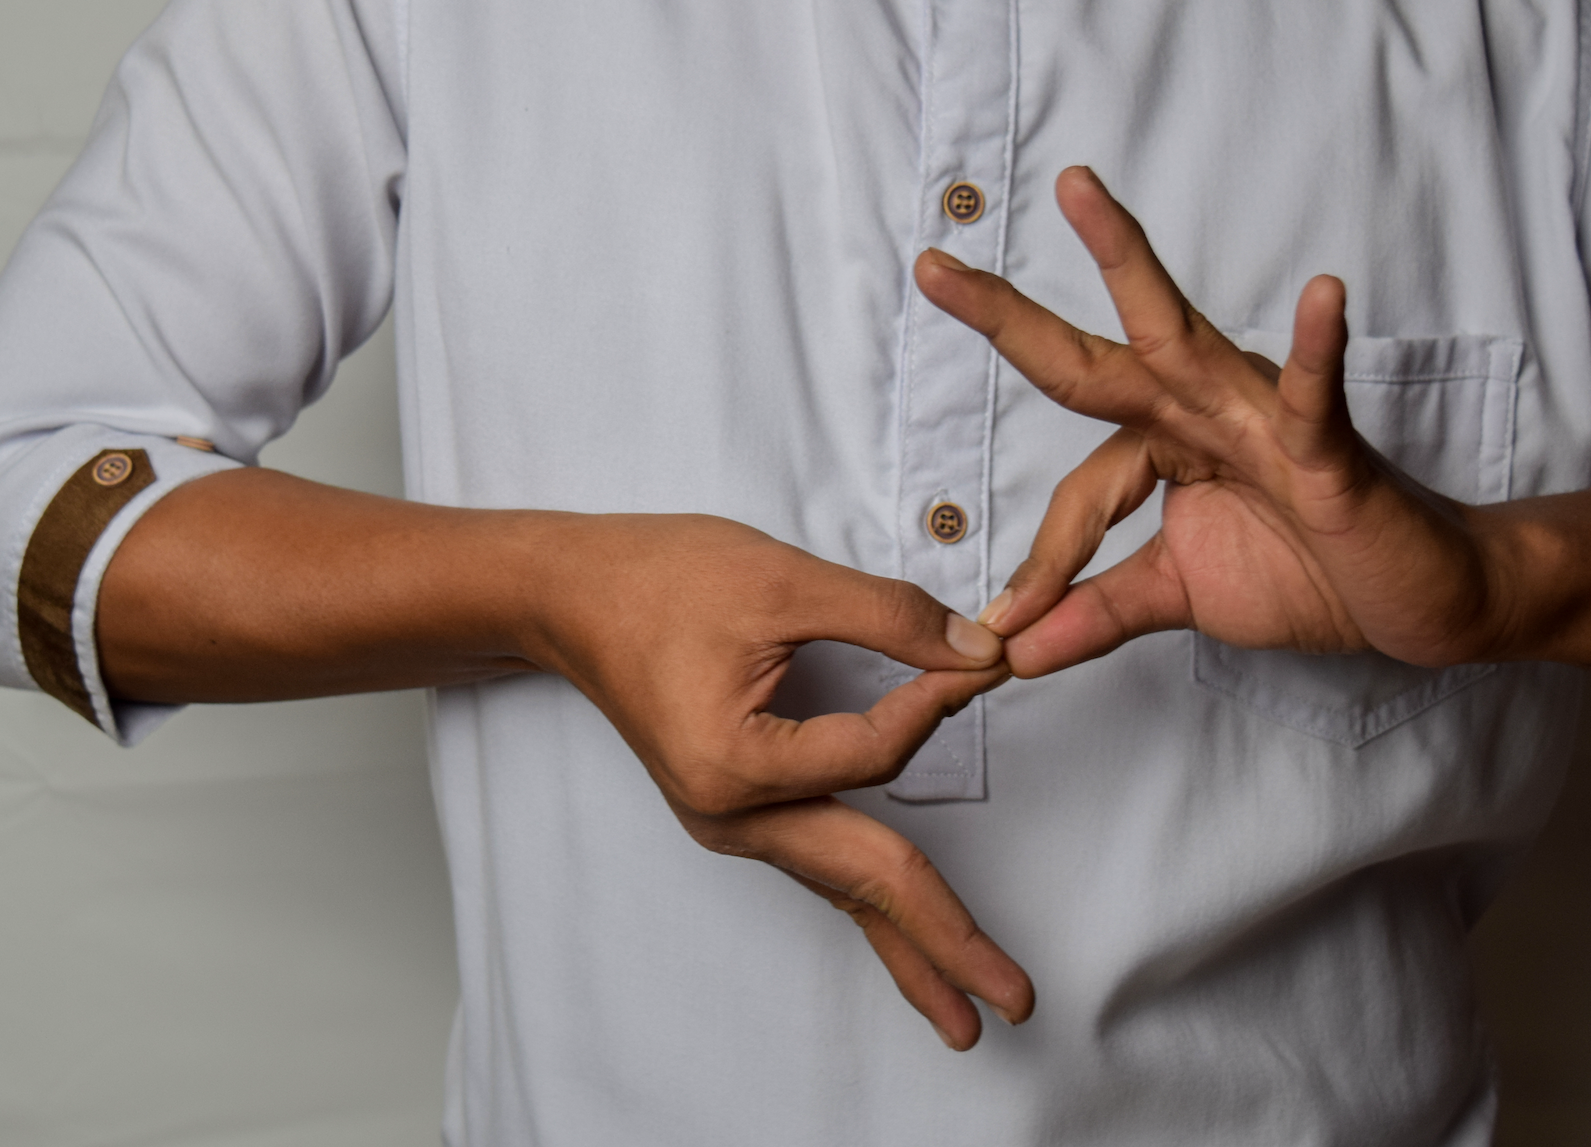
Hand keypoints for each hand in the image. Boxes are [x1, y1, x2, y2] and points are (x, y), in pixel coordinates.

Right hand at [513, 513, 1031, 1048]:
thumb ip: (888, 616)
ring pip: (840, 890)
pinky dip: (872, 902)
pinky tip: (907, 941)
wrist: (572, 596)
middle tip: (1017, 1001)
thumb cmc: (660, 579)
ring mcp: (730, 823)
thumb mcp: (782, 581)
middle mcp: (730, 815)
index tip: (984, 659)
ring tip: (970, 1010)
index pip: (874, 754)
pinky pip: (818, 866)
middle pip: (862, 882)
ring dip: (912, 944)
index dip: (937, 703)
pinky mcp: (738, 811)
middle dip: (944, 943)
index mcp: (734, 764)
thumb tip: (977, 652)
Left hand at [914, 166, 1513, 678]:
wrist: (1420, 599)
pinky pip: (1314, 396)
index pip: (1078, 494)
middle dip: (1008, 317)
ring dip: (1124, 262)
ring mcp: (1262, 420)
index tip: (1008, 627)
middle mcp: (1201, 413)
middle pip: (1090, 362)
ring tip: (1078, 194)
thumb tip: (1010, 650)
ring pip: (1179, 337)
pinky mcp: (1330, 449)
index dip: (1044, 563)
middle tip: (932, 267)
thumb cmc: (1311, 575)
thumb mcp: (1181, 597)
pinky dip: (1315, 350)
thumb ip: (1097, 612)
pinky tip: (1324, 295)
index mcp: (1165, 446)